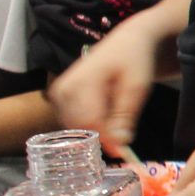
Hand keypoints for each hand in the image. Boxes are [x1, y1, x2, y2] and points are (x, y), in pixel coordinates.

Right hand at [49, 17, 167, 156]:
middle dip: (102, 136)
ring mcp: (58, 93)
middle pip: (79, 127)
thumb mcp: (137, 88)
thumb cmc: (134, 62)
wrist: (125, 43)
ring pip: (74, 128)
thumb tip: (119, 146)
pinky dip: (89, 125)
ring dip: (96, 131)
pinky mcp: (58, 97)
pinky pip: (72, 121)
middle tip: (123, 136)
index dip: (106, 140)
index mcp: (81, 82)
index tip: (124, 152)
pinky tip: (105, 114)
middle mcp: (63, 89)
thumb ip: (125, 116)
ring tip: (116, 118)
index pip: (89, 122)